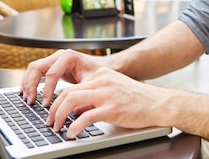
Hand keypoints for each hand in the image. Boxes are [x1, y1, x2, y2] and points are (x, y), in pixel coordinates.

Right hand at [20, 49, 104, 105]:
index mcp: (69, 57)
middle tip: (31, 102)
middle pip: (36, 67)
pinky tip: (26, 92)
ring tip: (28, 99)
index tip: (45, 104)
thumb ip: (81, 92)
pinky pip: (36, 71)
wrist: (103, 66)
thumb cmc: (99, 73)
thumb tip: (71, 108)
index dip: (47, 90)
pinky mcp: (52, 65)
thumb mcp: (92, 82)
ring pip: (33, 68)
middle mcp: (59, 56)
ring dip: (27, 84)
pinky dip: (29, 81)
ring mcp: (54, 59)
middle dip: (31, 85)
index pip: (52, 73)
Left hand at [46, 67, 168, 138]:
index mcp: (102, 75)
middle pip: (67, 92)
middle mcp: (103, 81)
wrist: (159, 103)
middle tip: (49, 122)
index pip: (72, 86)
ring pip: (71, 100)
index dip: (58, 101)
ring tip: (57, 127)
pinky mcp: (113, 108)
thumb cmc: (138, 100)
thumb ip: (95, 98)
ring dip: (59, 116)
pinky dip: (74, 127)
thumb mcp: (114, 92)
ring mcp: (108, 94)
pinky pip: (86, 117)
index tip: (53, 113)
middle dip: (54, 109)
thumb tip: (77, 110)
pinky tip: (72, 134)